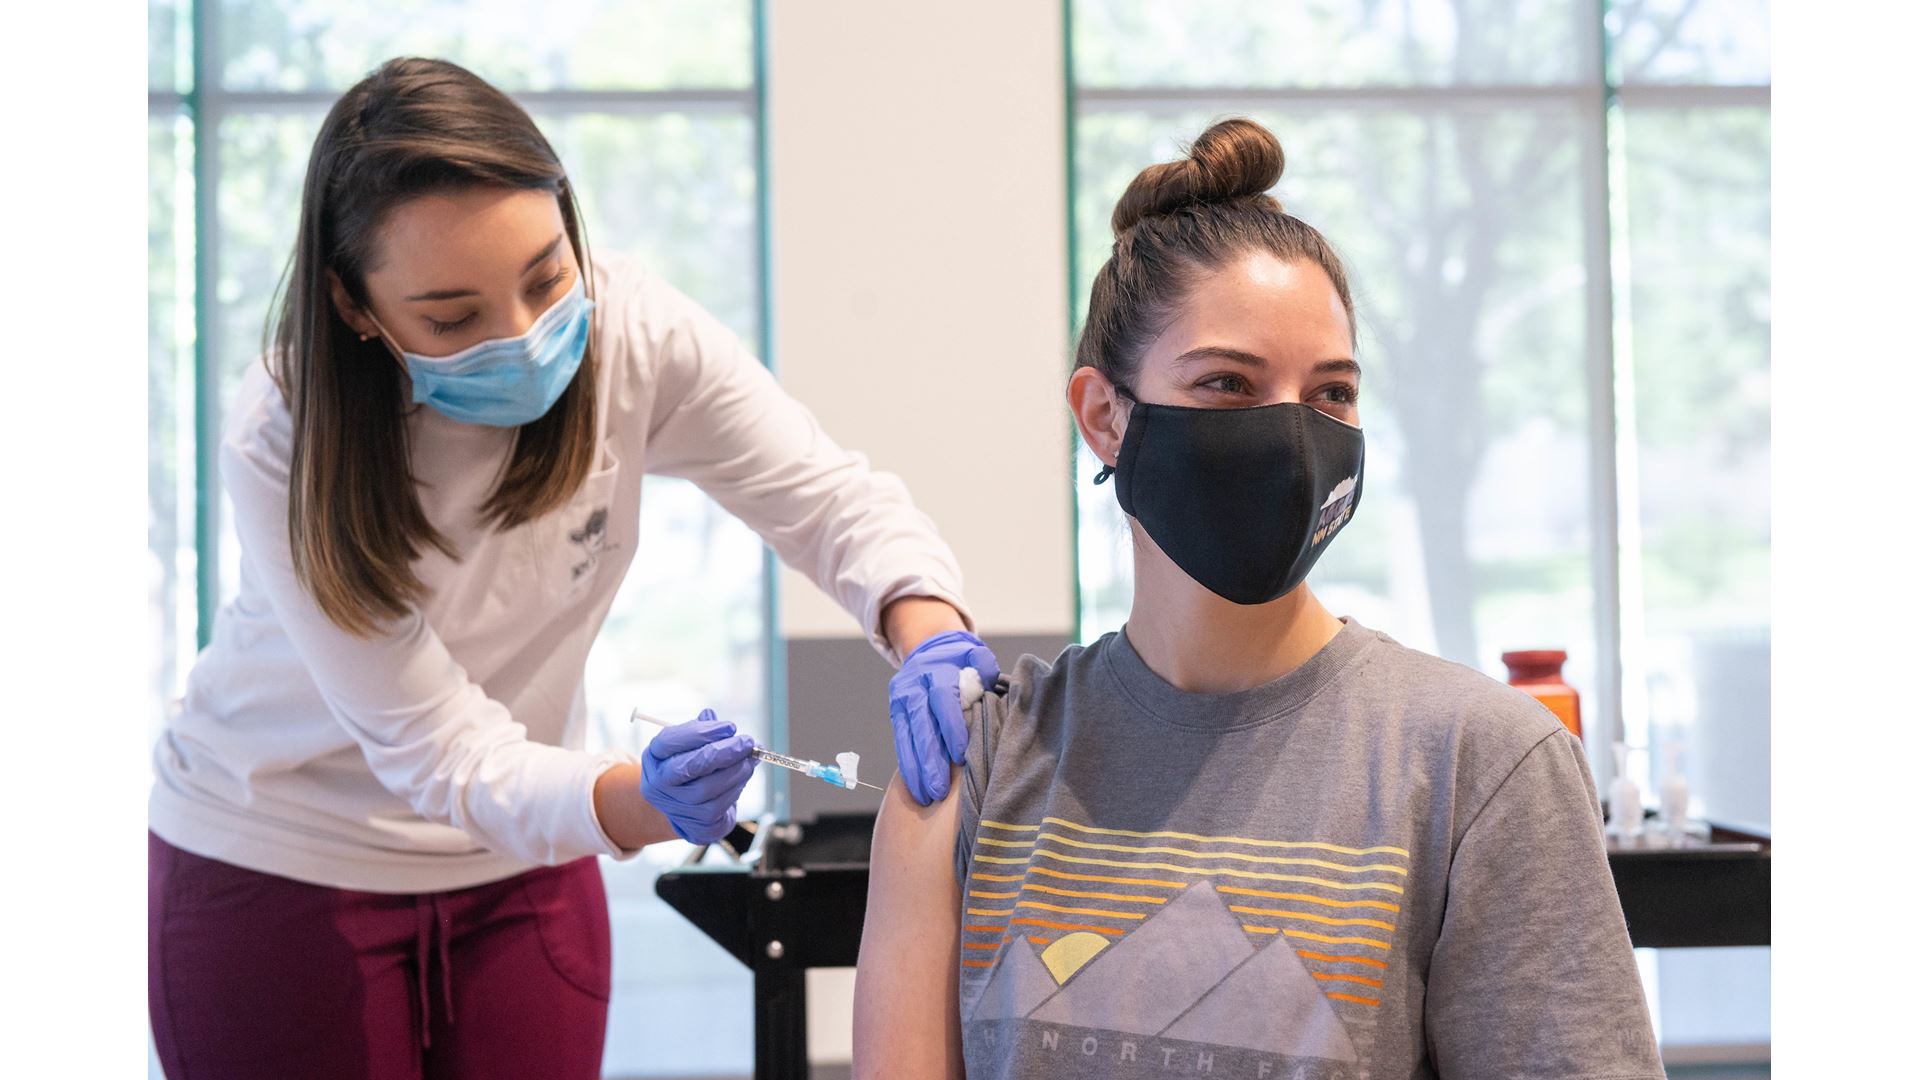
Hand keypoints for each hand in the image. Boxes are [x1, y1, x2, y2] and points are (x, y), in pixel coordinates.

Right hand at [639, 710, 756, 843]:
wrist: (685, 808)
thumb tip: (716, 721)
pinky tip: (744, 776)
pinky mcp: (694, 824)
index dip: (701, 732)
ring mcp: (674, 806)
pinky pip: (719, 806)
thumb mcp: (689, 746)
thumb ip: (702, 730)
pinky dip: (736, 787)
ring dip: (735, 771)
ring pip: (707, 788)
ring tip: (750, 759)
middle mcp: (658, 783)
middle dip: (722, 752)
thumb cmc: (690, 767)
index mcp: (653, 757)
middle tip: (746, 742)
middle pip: (690, 767)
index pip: (669, 741)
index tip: (730, 727)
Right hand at [888, 630, 1001, 804]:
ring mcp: (900, 701)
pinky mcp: (895, 714)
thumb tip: (993, 688)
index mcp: (936, 671)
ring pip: (906, 739)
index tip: (960, 756)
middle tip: (939, 790)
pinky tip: (915, 789)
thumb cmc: (962, 661)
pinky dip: (907, 767)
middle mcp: (913, 685)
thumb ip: (986, 670)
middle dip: (929, 760)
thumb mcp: (976, 657)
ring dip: (915, 770)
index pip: (942, 700)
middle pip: (920, 725)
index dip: (950, 728)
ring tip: (926, 796)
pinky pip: (900, 743)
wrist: (929, 648)